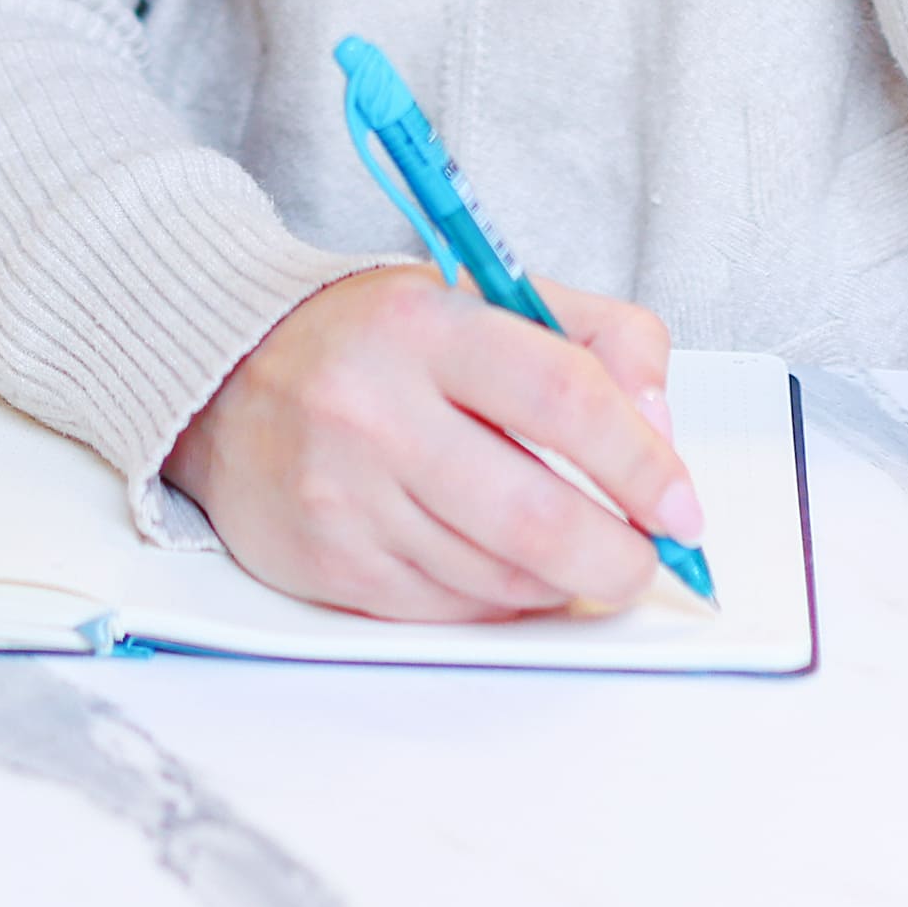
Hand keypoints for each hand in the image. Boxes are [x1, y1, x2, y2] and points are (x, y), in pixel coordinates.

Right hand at [165, 265, 696, 621]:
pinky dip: (499, 600)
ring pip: (499, 577)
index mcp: (427, 325)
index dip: (643, 463)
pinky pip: (447, 610)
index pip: (565, 397)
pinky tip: (504, 567)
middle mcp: (376, 410)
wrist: (225, 378)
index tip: (681, 504)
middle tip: (645, 559)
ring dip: (560, 580)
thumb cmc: (377, 341)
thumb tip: (661, 431)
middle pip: (536, 516)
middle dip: (618, 556)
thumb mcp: (489, 297)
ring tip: (572, 554)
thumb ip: (597, 338)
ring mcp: (344, 494)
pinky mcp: (325, 561)